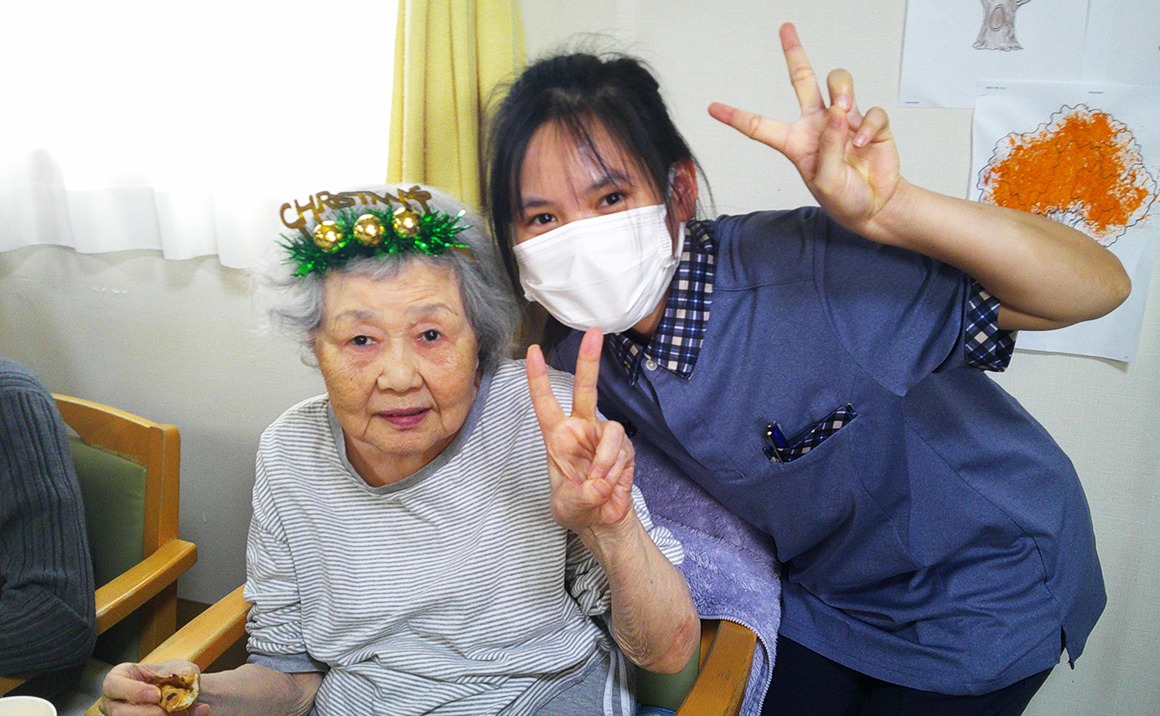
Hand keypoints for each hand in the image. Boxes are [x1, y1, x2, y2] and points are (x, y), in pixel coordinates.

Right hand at [100, 660, 206, 715]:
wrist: (175, 693)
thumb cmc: (166, 676)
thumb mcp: (174, 667)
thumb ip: (182, 670)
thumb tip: (188, 675)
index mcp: (117, 680)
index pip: (113, 685)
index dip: (134, 691)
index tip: (156, 694)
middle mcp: (114, 703)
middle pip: (119, 713)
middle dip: (145, 713)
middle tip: (167, 712)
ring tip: (183, 713)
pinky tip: (184, 715)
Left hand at [525, 328, 634, 534]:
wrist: (602, 521)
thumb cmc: (576, 507)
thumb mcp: (566, 506)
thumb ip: (581, 496)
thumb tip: (600, 483)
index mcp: (557, 437)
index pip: (545, 402)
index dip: (538, 377)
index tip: (533, 351)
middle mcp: (581, 430)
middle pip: (585, 389)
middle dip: (589, 360)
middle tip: (595, 333)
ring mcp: (603, 437)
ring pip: (610, 430)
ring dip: (606, 460)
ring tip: (599, 482)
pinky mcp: (624, 449)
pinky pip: (622, 449)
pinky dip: (616, 469)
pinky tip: (611, 483)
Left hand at [708, 22, 902, 238]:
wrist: (876, 206)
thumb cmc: (844, 199)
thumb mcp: (826, 181)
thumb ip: (828, 148)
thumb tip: (836, 112)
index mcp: (795, 143)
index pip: (760, 126)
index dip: (736, 117)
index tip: (712, 108)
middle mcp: (817, 125)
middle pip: (803, 79)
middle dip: (794, 53)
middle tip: (785, 29)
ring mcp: (843, 121)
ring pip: (838, 82)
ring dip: (842, 90)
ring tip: (844, 113)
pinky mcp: (869, 123)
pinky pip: (870, 110)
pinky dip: (868, 124)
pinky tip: (864, 143)